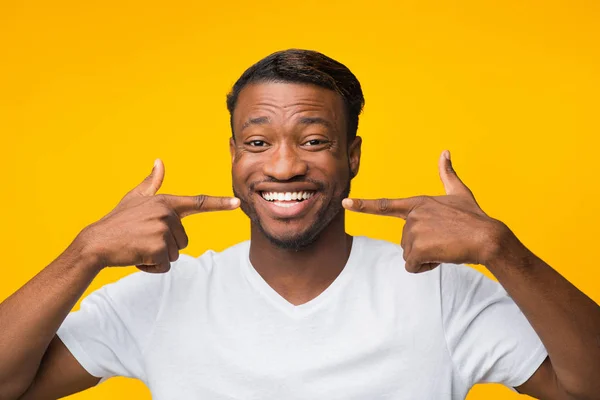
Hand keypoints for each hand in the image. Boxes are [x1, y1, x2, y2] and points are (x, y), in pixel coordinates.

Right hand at [76, 159, 239, 272]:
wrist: (95, 243)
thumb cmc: (117, 221)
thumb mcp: (135, 198)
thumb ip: (151, 183)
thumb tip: (159, 162)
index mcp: (165, 202)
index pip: (198, 202)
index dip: (219, 203)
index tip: (237, 203)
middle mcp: (167, 214)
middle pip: (183, 240)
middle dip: (165, 246)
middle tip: (143, 239)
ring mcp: (163, 231)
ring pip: (175, 254)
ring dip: (158, 257)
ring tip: (139, 247)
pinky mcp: (158, 248)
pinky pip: (165, 266)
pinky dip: (151, 267)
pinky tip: (136, 257)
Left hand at [342, 150, 506, 272]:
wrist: (487, 237)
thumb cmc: (474, 217)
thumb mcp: (459, 193)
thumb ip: (448, 174)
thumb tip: (445, 152)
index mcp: (418, 203)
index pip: (384, 205)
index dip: (363, 205)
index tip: (345, 203)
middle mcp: (412, 215)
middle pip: (405, 241)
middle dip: (423, 246)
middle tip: (444, 240)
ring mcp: (414, 231)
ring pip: (409, 255)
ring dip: (426, 257)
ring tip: (446, 246)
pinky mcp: (418, 247)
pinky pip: (412, 266)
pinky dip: (426, 266)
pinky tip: (442, 256)